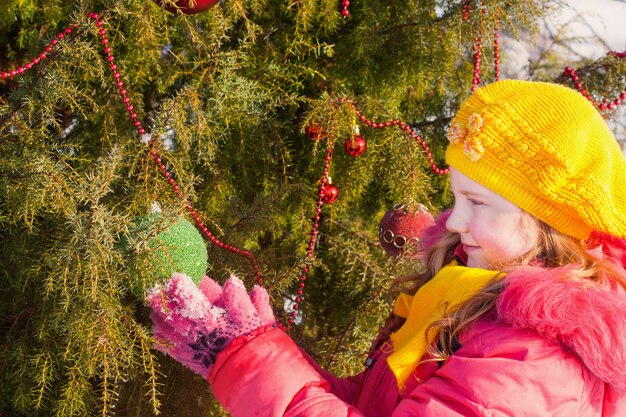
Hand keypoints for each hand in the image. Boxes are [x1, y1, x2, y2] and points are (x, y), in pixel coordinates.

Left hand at [147, 273, 275, 378]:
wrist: (247, 373)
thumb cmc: (251, 342)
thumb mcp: (253, 317)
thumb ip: (240, 299)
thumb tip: (231, 281)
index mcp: (209, 319)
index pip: (188, 299)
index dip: (179, 286)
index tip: (175, 276)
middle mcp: (194, 333)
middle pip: (170, 314)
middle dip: (160, 300)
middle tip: (154, 289)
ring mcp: (188, 347)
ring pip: (164, 329)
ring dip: (157, 316)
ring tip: (154, 307)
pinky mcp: (187, 359)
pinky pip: (167, 347)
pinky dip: (160, 338)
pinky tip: (156, 330)